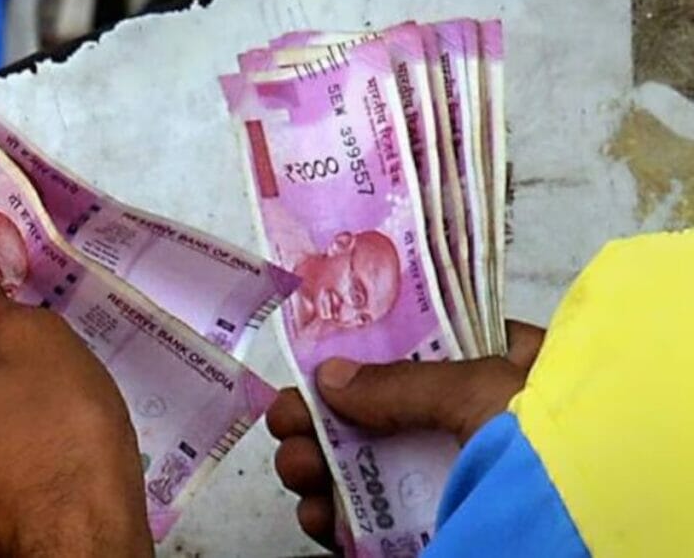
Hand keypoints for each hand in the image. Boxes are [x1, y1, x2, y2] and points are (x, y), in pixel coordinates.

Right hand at [266, 320, 544, 548]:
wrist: (596, 534)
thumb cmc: (560, 441)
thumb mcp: (482, 391)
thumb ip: (404, 382)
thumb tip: (330, 377)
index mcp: (502, 370)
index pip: (421, 349)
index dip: (363, 351)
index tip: (315, 359)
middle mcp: (477, 423)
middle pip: (382, 413)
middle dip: (326, 419)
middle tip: (285, 423)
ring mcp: (459, 479)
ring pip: (374, 469)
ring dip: (322, 468)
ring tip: (296, 470)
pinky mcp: (443, 531)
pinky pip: (381, 523)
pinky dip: (341, 520)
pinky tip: (317, 516)